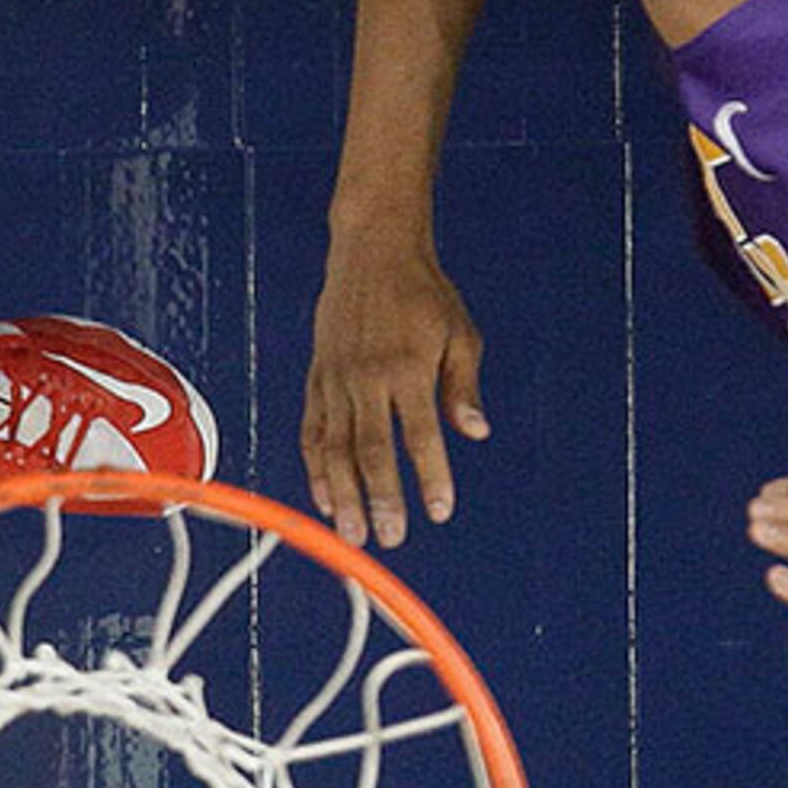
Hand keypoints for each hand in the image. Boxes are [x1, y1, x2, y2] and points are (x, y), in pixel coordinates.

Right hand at [300, 228, 488, 546]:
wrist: (371, 250)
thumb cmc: (423, 293)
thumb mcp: (460, 334)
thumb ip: (463, 387)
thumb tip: (475, 432)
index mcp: (408, 367)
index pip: (420, 434)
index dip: (430, 476)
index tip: (440, 511)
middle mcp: (367, 376)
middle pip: (372, 449)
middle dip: (380, 499)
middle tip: (389, 538)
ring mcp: (336, 378)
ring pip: (335, 446)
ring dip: (342, 494)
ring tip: (350, 534)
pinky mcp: (317, 377)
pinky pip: (312, 429)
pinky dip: (315, 466)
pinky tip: (325, 497)